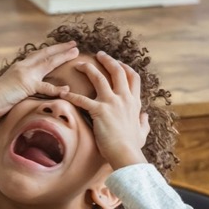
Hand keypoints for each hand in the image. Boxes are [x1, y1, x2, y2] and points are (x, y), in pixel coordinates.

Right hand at [0, 41, 78, 125]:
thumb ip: (20, 85)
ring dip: (62, 57)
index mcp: (20, 67)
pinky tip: (67, 89)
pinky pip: (45, 87)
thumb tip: (26, 89)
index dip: (50, 50)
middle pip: (45, 54)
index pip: (38, 55)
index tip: (61, 47)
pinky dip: (56, 88)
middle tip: (74, 44)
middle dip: (60, 48)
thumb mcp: (11, 87)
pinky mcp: (26, 85)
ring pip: (48, 63)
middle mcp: (23, 67)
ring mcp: (25, 74)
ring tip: (75, 52)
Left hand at [60, 52, 149, 168]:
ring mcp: (112, 103)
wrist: (125, 154)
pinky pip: (82, 99)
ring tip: (79, 64)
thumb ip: (143, 122)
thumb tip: (145, 116)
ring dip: (88, 69)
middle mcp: (124, 98)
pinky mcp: (99, 111)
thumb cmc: (132, 146)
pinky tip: (62, 93)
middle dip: (107, 60)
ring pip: (99, 78)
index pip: (133, 77)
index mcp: (134, 102)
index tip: (118, 63)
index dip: (125, 67)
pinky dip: (71, 95)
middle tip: (98, 54)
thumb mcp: (142, 132)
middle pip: (117, 71)